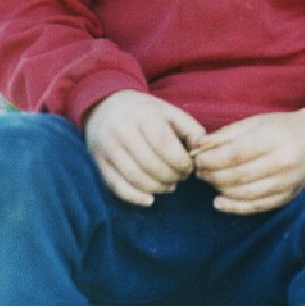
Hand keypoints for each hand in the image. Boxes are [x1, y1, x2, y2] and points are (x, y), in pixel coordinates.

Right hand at [85, 90, 206, 206]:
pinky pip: (116, 186)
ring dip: (157, 188)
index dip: (180, 161)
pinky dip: (134, 197)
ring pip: (134, 177)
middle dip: (171, 176)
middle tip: (181, 177)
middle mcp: (122, 131)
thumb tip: (205, 147)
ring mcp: (108, 148)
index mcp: (143, 115)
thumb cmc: (145, 111)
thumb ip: (190, 128)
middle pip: (150, 164)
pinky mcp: (99, 163)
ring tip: (169, 186)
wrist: (105, 106)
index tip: (189, 167)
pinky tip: (150, 199)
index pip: (164, 145)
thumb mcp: (169, 112)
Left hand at [191, 103, 304, 214]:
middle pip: (237, 175)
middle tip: (199, 171)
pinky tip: (220, 201)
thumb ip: (228, 134)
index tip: (197, 158)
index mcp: (275, 139)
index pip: (235, 154)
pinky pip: (256, 207)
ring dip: (220, 189)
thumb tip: (198, 146)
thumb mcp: (258, 122)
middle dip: (212, 174)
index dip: (211, 159)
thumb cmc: (285, 128)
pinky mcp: (287, 197)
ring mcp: (287, 183)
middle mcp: (283, 162)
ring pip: (244, 193)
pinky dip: (235, 207)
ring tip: (210, 180)